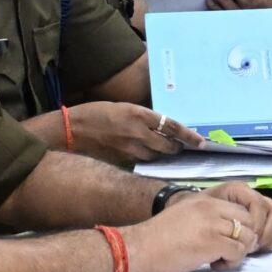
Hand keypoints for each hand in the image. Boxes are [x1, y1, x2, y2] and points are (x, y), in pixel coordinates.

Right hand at [65, 101, 202, 165]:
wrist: (71, 129)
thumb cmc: (97, 113)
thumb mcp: (124, 108)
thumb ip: (143, 118)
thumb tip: (162, 127)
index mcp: (139, 114)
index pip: (172, 126)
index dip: (188, 135)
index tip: (200, 141)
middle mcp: (137, 132)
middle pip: (168, 146)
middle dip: (176, 148)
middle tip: (179, 147)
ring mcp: (129, 148)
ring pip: (155, 156)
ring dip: (161, 154)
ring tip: (161, 151)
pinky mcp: (121, 160)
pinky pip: (140, 163)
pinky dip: (145, 160)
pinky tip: (144, 156)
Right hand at [122, 194, 266, 271]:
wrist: (136, 249)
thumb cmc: (157, 238)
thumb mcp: (186, 216)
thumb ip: (208, 217)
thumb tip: (231, 228)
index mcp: (205, 200)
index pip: (242, 209)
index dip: (242, 228)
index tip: (230, 240)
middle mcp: (211, 208)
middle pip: (250, 222)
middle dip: (245, 240)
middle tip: (228, 251)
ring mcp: (211, 225)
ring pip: (247, 238)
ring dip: (238, 253)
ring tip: (219, 259)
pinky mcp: (210, 243)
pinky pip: (237, 253)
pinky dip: (230, 263)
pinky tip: (213, 265)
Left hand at [196, 180, 271, 253]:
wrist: (185, 226)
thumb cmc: (191, 221)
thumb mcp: (199, 212)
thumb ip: (215, 216)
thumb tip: (237, 234)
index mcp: (237, 191)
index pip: (258, 204)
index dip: (256, 223)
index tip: (245, 240)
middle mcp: (253, 197)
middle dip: (267, 232)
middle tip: (253, 248)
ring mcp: (263, 211)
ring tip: (260, 250)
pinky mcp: (268, 224)